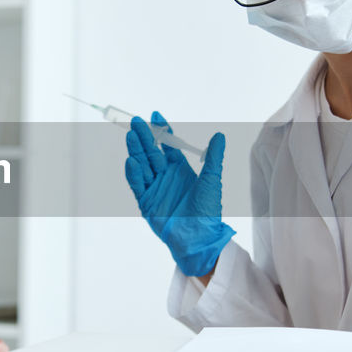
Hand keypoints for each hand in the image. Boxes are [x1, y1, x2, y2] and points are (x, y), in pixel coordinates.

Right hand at [124, 111, 234, 276]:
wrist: (198, 236)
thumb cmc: (207, 210)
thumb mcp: (211, 180)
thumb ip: (214, 158)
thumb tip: (220, 136)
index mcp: (179, 169)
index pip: (167, 145)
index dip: (162, 130)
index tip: (155, 115)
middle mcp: (165, 176)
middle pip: (151, 152)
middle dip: (144, 137)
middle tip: (136, 121)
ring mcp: (154, 188)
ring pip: (142, 165)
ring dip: (136, 150)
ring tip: (131, 136)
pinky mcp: (146, 202)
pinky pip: (138, 185)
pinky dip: (134, 173)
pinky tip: (132, 161)